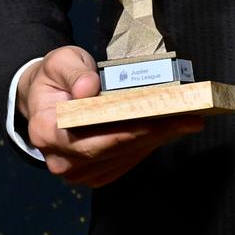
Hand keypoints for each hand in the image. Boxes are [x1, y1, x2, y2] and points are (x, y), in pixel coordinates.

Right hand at [18, 45, 204, 186]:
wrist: (46, 98)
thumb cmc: (55, 78)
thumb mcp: (60, 61)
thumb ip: (73, 72)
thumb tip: (89, 88)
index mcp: (45, 132)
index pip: (90, 139)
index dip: (126, 131)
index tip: (158, 119)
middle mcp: (59, 159)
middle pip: (113, 151)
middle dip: (153, 134)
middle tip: (189, 119)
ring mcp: (77, 171)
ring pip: (123, 158)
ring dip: (156, 141)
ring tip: (186, 121)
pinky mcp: (93, 173)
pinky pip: (125, 162)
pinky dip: (148, 146)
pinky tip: (168, 130)